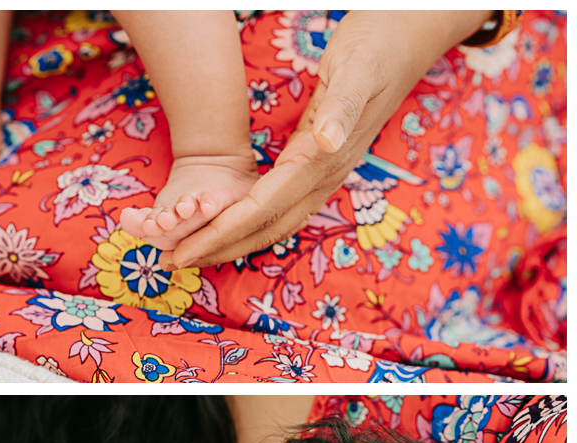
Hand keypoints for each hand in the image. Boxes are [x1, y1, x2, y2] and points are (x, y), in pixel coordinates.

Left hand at [161, 9, 489, 268]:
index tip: (188, 248)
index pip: (264, 206)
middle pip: (266, 227)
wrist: (406, 40)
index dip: (224, 231)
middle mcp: (325, 176)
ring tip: (195, 255)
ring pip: (274, 225)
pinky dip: (251, 226)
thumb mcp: (357, 69)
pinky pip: (283, 209)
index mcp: (323, 159)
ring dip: (233, 243)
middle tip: (175, 262)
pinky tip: (230, 230)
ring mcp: (326, 176)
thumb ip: (341, 108)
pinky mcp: (322, 168)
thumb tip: (326, 144)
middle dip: (220, 248)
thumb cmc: (376, 46)